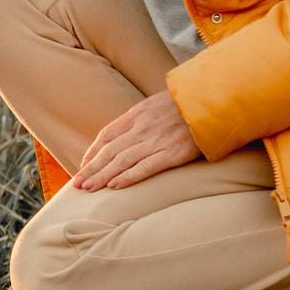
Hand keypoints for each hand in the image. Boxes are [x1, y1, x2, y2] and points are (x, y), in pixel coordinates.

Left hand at [74, 92, 201, 189]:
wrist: (211, 101)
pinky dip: (128, 177)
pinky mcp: (173, 153)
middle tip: (77, 184)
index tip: (83, 165)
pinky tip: (115, 186)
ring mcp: (157, 141)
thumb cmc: (186, 104)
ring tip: (88, 188)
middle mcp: (142, 128)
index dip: (93, 151)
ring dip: (103, 176)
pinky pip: (145, 167)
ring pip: (122, 161)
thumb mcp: (157, 104)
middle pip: (110, 151)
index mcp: (137, 115)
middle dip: (91, 168)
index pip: (107, 135)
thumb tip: (127, 133)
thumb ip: (141, 118)